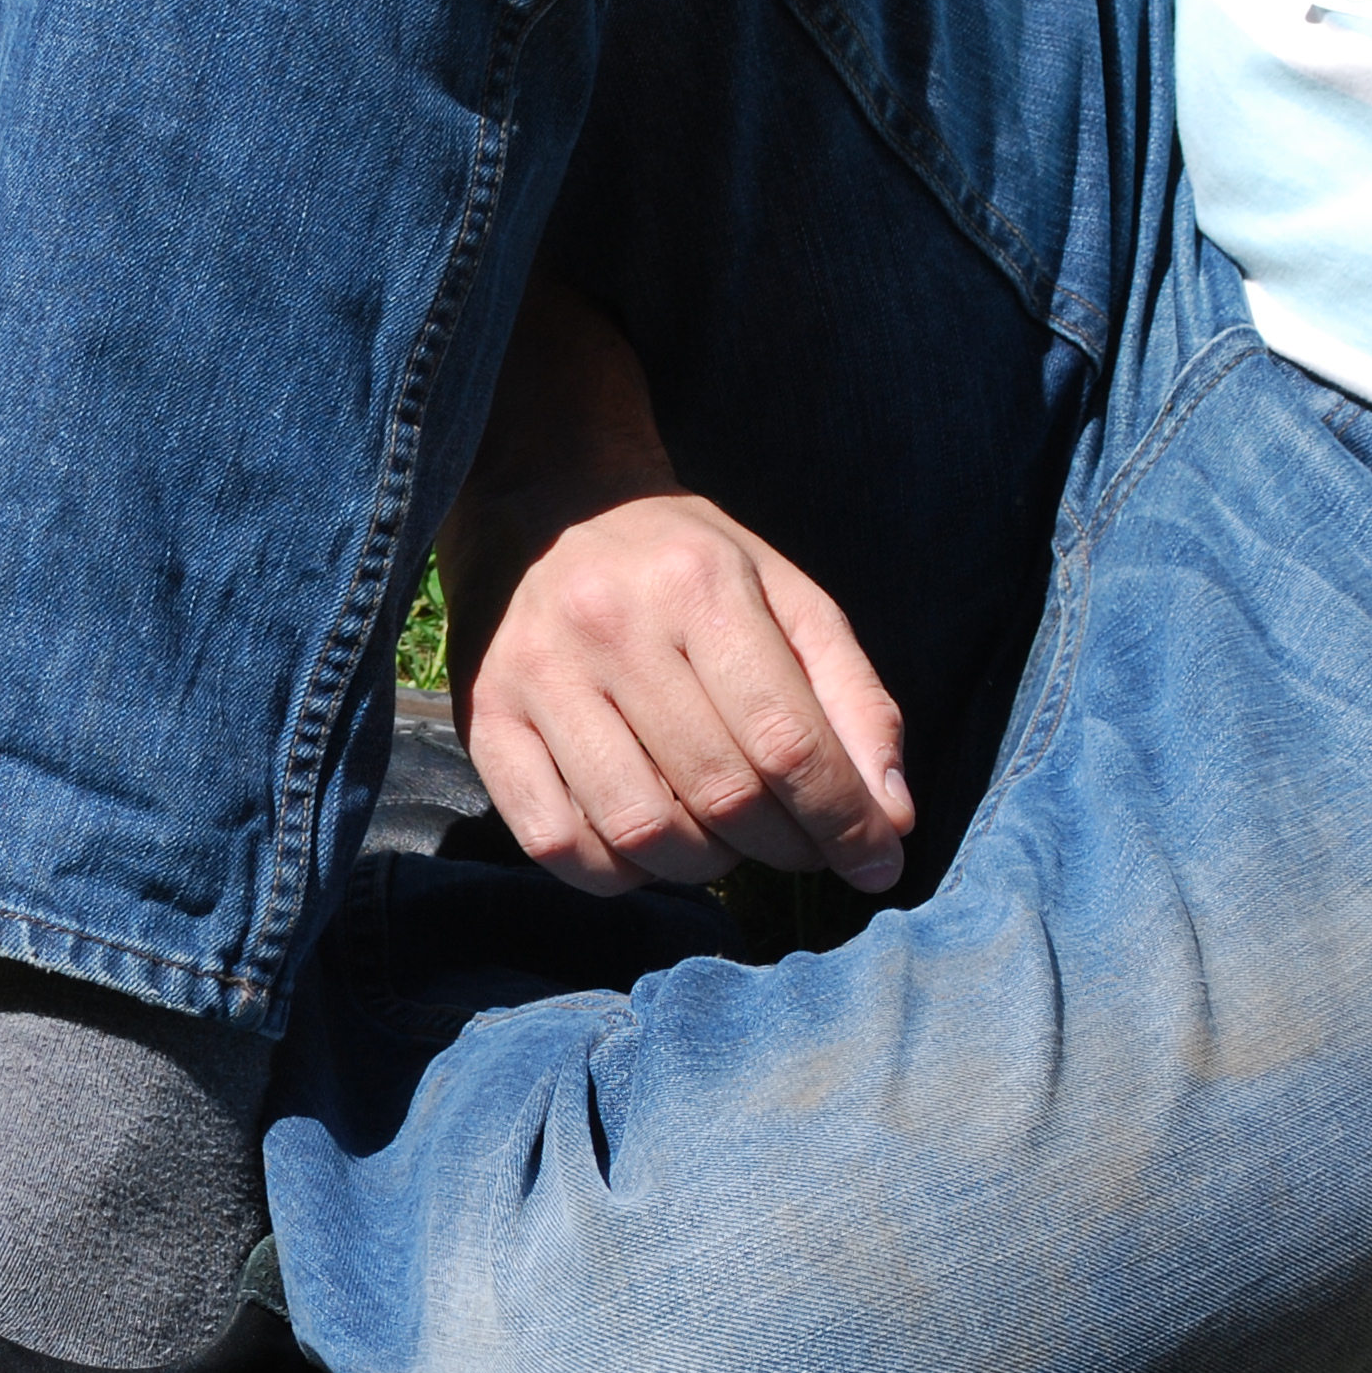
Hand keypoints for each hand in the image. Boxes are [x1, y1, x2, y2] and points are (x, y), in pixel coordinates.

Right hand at [449, 484, 913, 895]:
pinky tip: (642, 843)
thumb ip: (851, 698)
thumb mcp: (785, 596)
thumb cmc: (682, 562)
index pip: (786, 739)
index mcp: (699, 586)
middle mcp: (608, 627)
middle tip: (801, 847)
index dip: (841, 819)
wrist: (543, 500)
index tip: (877, 862)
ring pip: (638, 828)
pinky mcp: (482, 720)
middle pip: (720, 790)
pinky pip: (554, 841)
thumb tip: (889, 819)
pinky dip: (614, 872)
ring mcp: (535, 677)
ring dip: (703, 864)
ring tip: (722, 840)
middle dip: (784, 846)